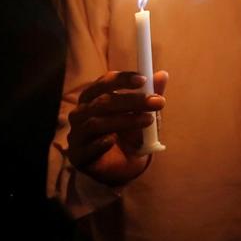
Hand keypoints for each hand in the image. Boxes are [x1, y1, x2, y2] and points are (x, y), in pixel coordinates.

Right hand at [67, 70, 167, 186]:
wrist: (122, 165)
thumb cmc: (129, 133)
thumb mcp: (143, 113)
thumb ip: (150, 95)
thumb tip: (162, 75)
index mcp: (94, 98)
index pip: (104, 83)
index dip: (122, 79)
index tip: (144, 80)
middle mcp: (81, 113)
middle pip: (102, 102)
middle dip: (132, 100)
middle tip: (157, 102)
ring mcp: (77, 134)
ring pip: (95, 123)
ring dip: (124, 120)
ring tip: (148, 120)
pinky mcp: (78, 156)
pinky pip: (87, 148)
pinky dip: (100, 143)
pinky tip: (112, 140)